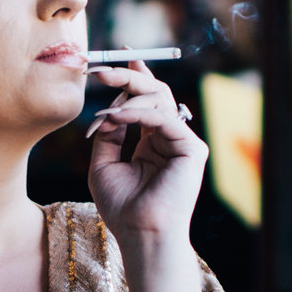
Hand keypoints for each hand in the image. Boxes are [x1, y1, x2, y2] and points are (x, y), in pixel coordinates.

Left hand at [84, 63, 205, 255]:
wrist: (140, 235)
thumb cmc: (122, 209)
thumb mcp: (104, 165)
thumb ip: (108, 135)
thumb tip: (107, 109)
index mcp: (154, 143)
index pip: (146, 101)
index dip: (134, 76)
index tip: (115, 56)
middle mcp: (171, 139)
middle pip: (154, 93)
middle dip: (127, 77)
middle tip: (99, 69)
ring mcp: (184, 143)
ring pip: (159, 99)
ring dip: (126, 94)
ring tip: (102, 96)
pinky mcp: (193, 149)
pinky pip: (163, 118)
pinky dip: (137, 113)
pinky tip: (115, 117)